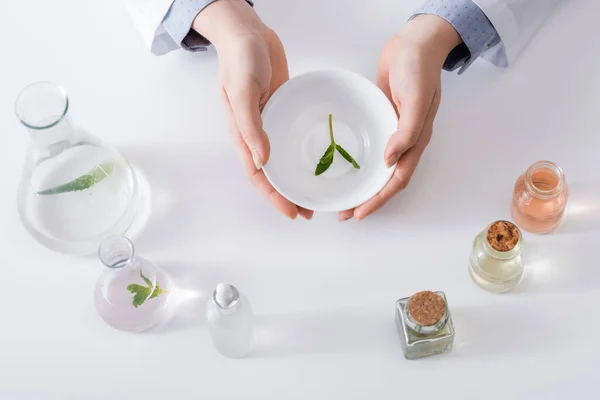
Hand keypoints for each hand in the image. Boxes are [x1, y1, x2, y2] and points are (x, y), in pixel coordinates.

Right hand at [194, 0, 312, 219]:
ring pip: (284, 158)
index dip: (273, 196)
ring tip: (316, 192)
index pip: (258, 175)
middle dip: (288, 194)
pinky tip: (319, 156)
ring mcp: (271, 122)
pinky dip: (302, 151)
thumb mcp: (243, 92)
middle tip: (310, 210)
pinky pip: (293, 136)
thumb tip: (261, 160)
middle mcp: (257, 133)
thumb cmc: (240, 60)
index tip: (292, 212)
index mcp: (242, 134)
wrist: (249, 32)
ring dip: (297, 176)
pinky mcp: (284, 109)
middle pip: (272, 173)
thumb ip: (251, 126)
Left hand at [339, 15, 461, 220]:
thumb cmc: (418, 68)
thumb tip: (389, 161)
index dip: (380, 198)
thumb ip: (406, 131)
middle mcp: (404, 140)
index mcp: (416, 140)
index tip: (360, 212)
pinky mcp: (380, 117)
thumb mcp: (416, 99)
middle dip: (368, 198)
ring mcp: (392, 129)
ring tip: (343, 194)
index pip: (397, 178)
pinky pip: (370, 145)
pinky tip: (345, 164)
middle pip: (386, 178)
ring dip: (363, 183)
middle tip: (345, 212)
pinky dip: (361, 160)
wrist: (413, 42)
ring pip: (377, 166)